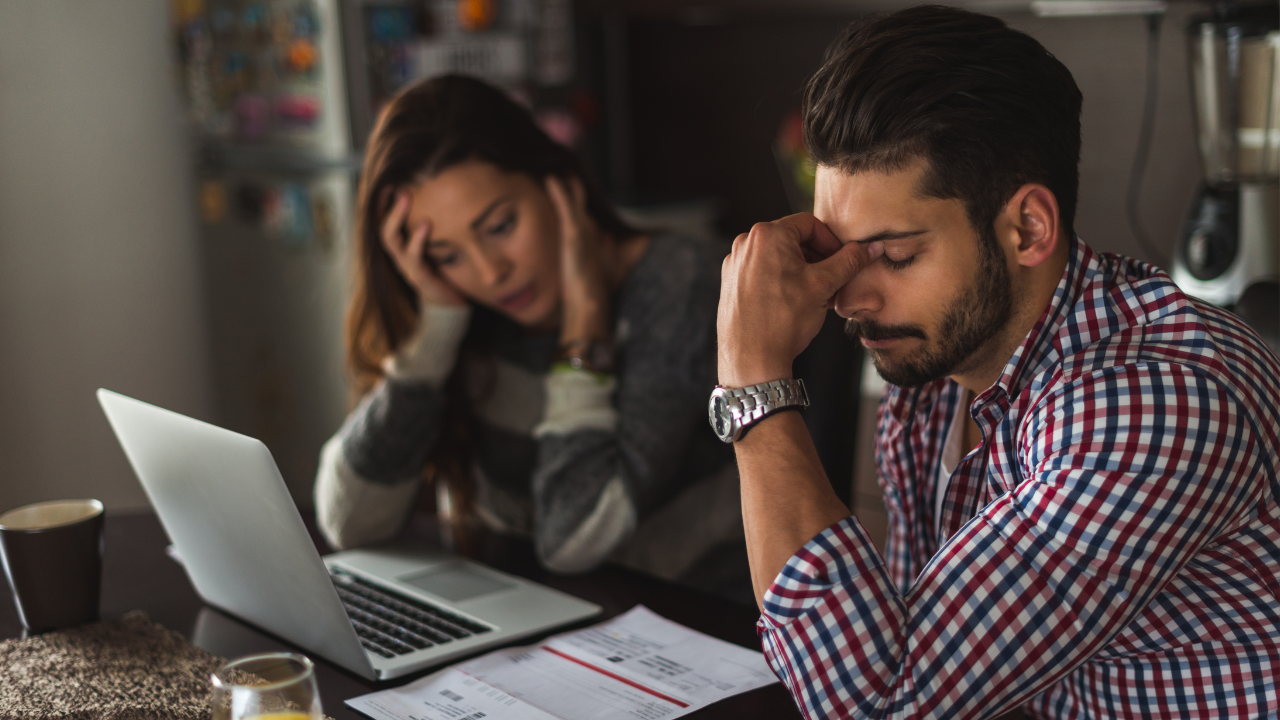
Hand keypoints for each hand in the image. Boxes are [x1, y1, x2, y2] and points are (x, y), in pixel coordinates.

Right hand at [379, 190, 465, 306]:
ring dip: (397, 217)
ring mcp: (407, 267)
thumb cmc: (445, 269)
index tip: (389, 182)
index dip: (383, 204)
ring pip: (392, 241)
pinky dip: (417, 240)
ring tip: (406, 197)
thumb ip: (434, 224)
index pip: (384, 222)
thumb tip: (441, 192)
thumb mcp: (438, 244)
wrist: (453, 303)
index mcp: (401, 247)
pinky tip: (425, 224)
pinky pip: (414, 258)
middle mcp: (399, 256)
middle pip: (383, 229)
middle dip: (388, 207)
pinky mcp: (420, 278)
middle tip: (398, 186)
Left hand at [546, 175, 610, 343]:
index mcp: (585, 236)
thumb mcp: (573, 272)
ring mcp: (582, 230)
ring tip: (553, 163)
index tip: (556, 179)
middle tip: (557, 162)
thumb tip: (572, 262)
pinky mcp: (575, 234)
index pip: (576, 209)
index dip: (568, 194)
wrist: (588, 300)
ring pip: (573, 198)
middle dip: (569, 183)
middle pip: (577, 198)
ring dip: (565, 181)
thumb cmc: (580, 290)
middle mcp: (587, 229)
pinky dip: (559, 191)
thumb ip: (573, 261)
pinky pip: (566, 206)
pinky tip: (550, 178)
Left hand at [717, 213, 881, 386]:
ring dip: (802, 272)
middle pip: (793, 241)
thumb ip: (849, 261)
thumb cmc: (783, 321)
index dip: (832, 242)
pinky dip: (782, 282)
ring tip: (818, 296)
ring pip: (779, 258)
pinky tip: (796, 303)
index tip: (843, 261)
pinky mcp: (731, 284)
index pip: (810, 224)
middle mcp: (745, 244)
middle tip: (834, 281)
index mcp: (767, 235)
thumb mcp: (823, 285)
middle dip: (818, 259)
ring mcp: (735, 264)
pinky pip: (763, 273)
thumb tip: (871, 248)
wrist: (751, 360)